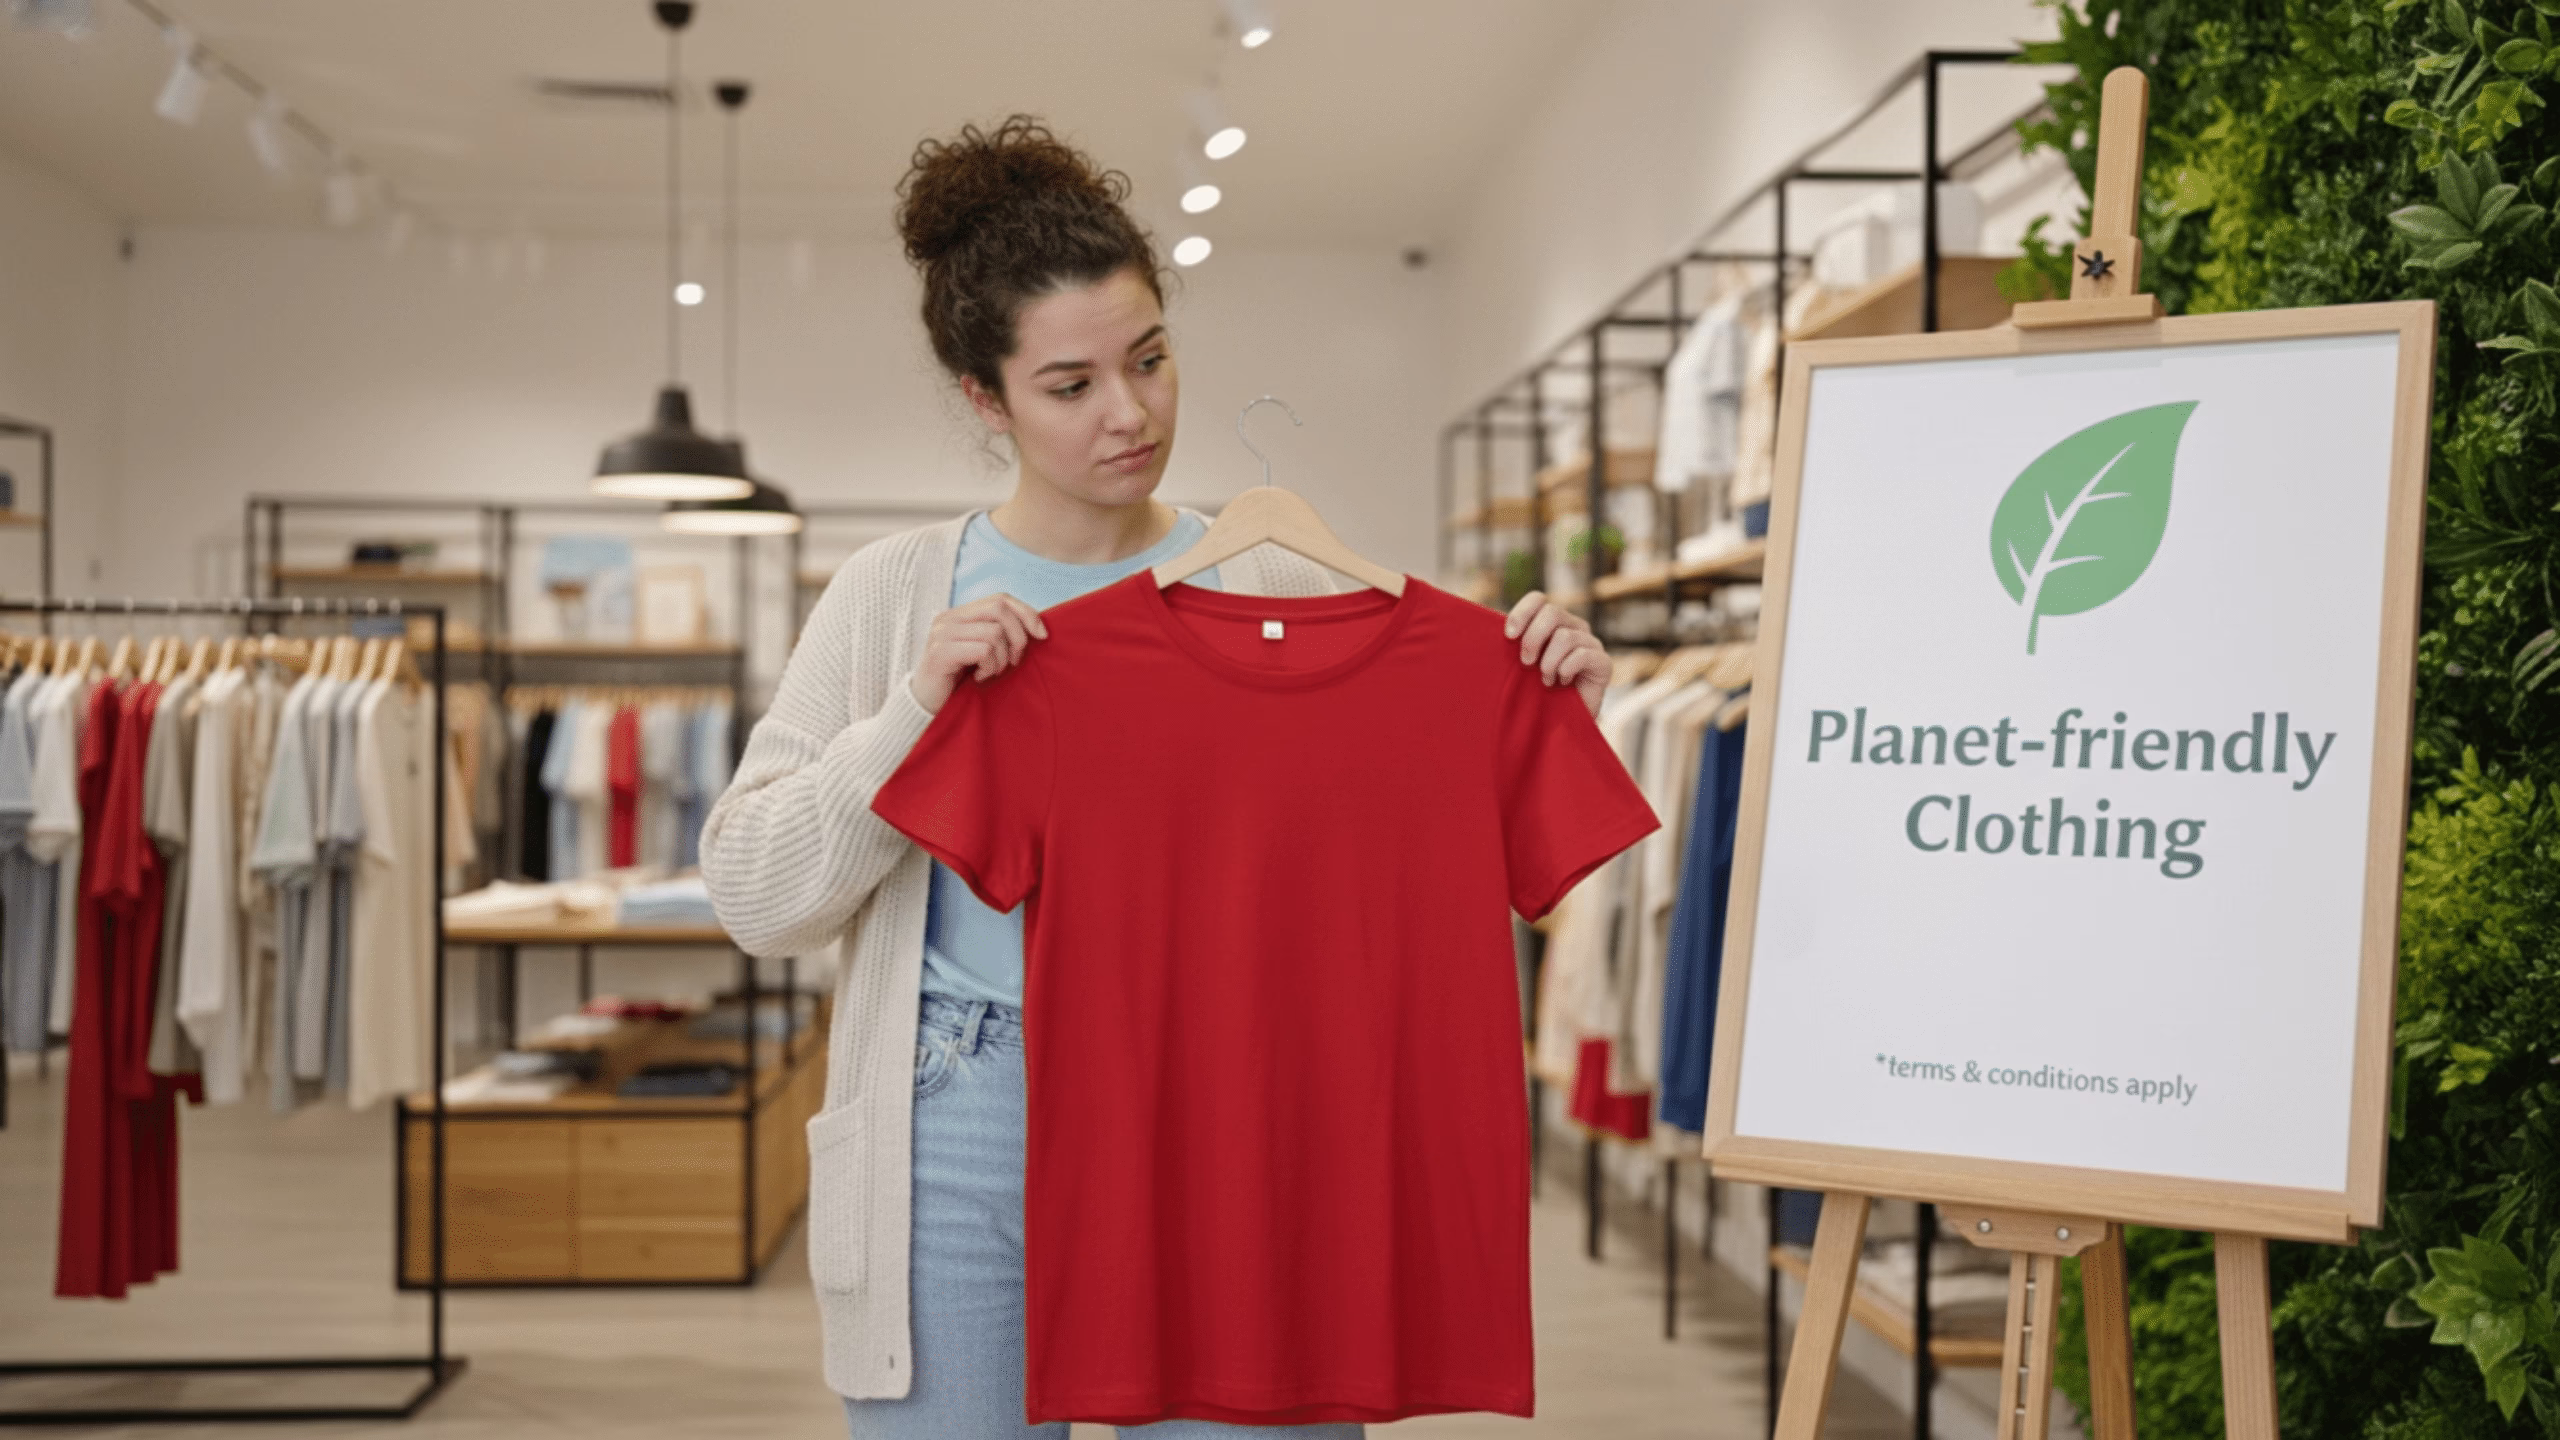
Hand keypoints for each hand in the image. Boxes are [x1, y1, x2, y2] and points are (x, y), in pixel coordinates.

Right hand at [908, 594, 1048, 713]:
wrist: (927, 706)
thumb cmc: (959, 681)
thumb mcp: (982, 652)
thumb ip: (999, 635)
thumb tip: (1037, 628)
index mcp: (960, 614)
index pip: (1000, 599)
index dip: (1026, 613)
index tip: (1042, 636)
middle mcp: (949, 618)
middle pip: (999, 608)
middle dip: (1018, 636)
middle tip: (1014, 661)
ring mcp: (942, 633)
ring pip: (994, 632)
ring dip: (1001, 658)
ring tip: (990, 672)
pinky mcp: (941, 652)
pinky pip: (983, 650)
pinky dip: (989, 667)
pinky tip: (978, 678)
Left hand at [1504, 591, 1608, 715]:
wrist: (1560, 722)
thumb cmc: (1536, 691)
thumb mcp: (1520, 663)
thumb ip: (1514, 643)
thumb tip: (1490, 625)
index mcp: (1553, 622)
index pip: (1539, 599)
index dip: (1522, 613)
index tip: (1509, 635)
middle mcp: (1574, 627)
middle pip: (1552, 612)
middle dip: (1533, 639)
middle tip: (1526, 663)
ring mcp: (1591, 643)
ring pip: (1565, 636)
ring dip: (1549, 662)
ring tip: (1546, 679)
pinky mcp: (1603, 662)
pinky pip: (1582, 655)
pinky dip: (1565, 670)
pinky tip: (1562, 683)